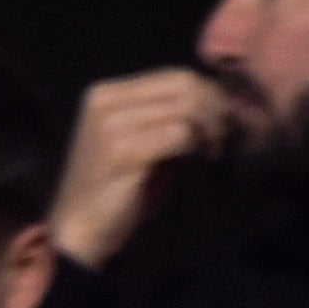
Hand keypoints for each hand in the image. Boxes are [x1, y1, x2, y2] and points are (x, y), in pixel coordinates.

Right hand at [50, 68, 238, 267]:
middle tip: (226, 135)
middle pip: (183, 85)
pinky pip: (179, 135)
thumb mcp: (141, 142)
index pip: (174, 76)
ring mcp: (111, 125)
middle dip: (215, 108)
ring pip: (185, 108)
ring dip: (210, 129)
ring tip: (214, 150)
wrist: (82, 231)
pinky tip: (202, 160)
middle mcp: (106, 102)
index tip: (224, 121)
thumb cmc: (117, 191)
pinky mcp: (122, 152)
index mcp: (106, 94)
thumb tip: (216, 101)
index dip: (209, 94)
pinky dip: (198, 146)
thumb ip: (166, 117)